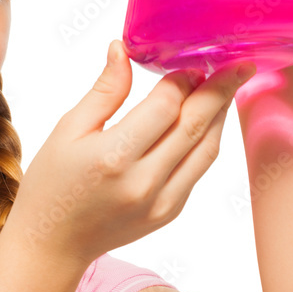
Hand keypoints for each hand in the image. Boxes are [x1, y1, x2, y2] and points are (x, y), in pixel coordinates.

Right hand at [7, 40, 255, 266]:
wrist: (54, 243)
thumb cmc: (53, 181)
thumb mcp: (69, 128)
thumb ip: (104, 90)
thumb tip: (121, 48)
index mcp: (113, 156)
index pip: (164, 107)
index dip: (183, 79)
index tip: (192, 59)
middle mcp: (142, 182)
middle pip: (194, 126)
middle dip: (220, 90)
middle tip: (239, 62)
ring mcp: (161, 202)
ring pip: (206, 150)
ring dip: (220, 115)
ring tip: (229, 86)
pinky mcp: (170, 213)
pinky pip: (198, 170)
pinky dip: (207, 141)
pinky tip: (207, 120)